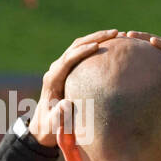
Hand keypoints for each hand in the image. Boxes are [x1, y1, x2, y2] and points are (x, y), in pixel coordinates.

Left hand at [28, 29, 118, 146]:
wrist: (43, 126)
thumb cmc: (49, 127)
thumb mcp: (53, 125)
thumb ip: (58, 116)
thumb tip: (66, 104)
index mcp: (52, 79)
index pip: (67, 59)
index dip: (81, 51)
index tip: (97, 46)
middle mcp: (56, 69)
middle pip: (75, 46)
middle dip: (95, 37)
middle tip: (115, 33)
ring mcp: (62, 68)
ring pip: (79, 46)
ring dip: (97, 38)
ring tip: (118, 34)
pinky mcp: (68, 70)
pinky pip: (82, 54)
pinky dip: (96, 46)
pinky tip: (113, 46)